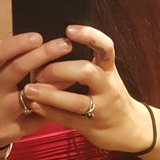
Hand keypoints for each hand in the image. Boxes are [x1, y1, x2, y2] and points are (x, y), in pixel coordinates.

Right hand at [0, 33, 78, 146]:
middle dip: (42, 54)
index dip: (17, 43)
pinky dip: (55, 103)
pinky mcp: (11, 130)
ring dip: (54, 81)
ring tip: (72, 69)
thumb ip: (12, 60)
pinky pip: (38, 115)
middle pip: (16, 69)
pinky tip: (69, 94)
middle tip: (64, 44)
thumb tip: (44, 41)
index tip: (38, 37)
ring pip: (30, 95)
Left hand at [20, 25, 152, 153]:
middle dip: (59, 70)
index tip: (68, 30)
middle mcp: (108, 87)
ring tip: (29, 90)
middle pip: (86, 72)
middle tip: (39, 71)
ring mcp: (101, 108)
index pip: (105, 47)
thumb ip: (86, 63)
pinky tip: (35, 105)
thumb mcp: (106, 77)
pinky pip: (68, 119)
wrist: (130, 129)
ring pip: (76, 101)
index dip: (89, 36)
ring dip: (50, 94)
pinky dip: (50, 112)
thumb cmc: (110, 97)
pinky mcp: (92, 126)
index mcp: (109, 70)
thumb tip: (55, 45)